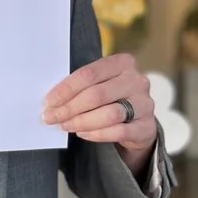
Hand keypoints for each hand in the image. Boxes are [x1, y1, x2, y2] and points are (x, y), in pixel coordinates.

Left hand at [42, 53, 156, 166]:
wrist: (137, 119)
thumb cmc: (111, 97)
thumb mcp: (99, 83)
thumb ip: (81, 86)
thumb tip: (52, 100)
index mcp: (123, 62)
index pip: (89, 74)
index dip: (66, 89)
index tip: (49, 101)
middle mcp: (137, 80)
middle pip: (97, 94)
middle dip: (70, 108)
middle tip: (52, 117)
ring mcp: (145, 104)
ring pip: (109, 114)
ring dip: (82, 122)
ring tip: (66, 125)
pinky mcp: (147, 126)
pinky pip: (119, 131)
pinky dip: (97, 134)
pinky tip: (83, 134)